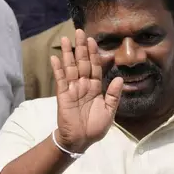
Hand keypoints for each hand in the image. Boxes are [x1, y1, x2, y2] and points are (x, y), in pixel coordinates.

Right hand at [50, 29, 123, 153]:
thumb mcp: (109, 112)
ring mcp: (72, 89)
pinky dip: (57, 68)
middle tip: (79, 31)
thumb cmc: (95, 128)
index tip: (92, 40)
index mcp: (95, 88)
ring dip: (67, 53)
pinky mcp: (62, 95)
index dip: (94, 54)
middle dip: (81, 47)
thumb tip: (119, 79)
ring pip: (70, 67)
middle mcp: (83, 85)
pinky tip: (55, 57)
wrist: (80, 141)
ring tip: (65, 39)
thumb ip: (113, 95)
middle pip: (82, 62)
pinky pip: (60, 79)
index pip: (95, 67)